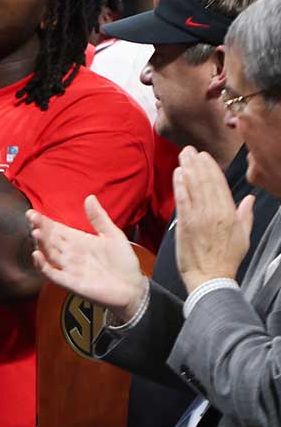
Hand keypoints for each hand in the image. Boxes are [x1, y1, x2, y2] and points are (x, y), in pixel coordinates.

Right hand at [28, 196, 146, 320]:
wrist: (132, 287)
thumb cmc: (123, 261)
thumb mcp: (113, 235)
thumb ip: (99, 218)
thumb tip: (89, 197)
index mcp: (78, 240)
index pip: (56, 229)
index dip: (44, 221)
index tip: (33, 212)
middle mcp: (69, 253)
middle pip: (50, 239)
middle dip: (40, 228)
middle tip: (32, 217)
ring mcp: (68, 268)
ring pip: (49, 254)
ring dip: (41, 244)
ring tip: (36, 232)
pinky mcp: (69, 282)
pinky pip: (52, 273)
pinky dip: (43, 266)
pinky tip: (37, 255)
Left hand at [174, 146, 252, 289]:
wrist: (210, 277)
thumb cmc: (227, 258)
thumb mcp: (244, 236)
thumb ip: (245, 215)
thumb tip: (248, 199)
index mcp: (229, 213)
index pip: (219, 184)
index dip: (211, 168)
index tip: (204, 156)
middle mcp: (214, 211)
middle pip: (205, 181)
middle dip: (197, 163)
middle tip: (190, 149)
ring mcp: (198, 217)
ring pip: (193, 187)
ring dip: (187, 168)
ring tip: (183, 155)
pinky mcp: (185, 223)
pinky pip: (182, 199)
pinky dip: (179, 185)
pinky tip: (177, 173)